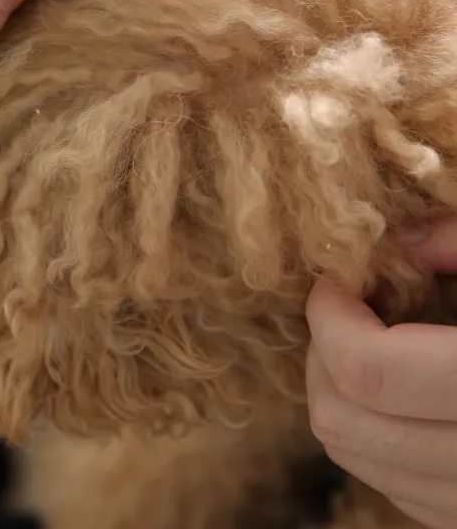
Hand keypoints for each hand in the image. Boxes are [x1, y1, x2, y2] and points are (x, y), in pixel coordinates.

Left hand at [306, 217, 456, 528]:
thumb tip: (397, 239)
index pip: (367, 370)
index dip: (330, 315)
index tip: (334, 280)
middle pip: (344, 423)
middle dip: (323, 355)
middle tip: (346, 312)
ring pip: (361, 463)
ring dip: (344, 398)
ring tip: (376, 346)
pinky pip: (402, 492)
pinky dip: (379, 439)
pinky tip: (407, 395)